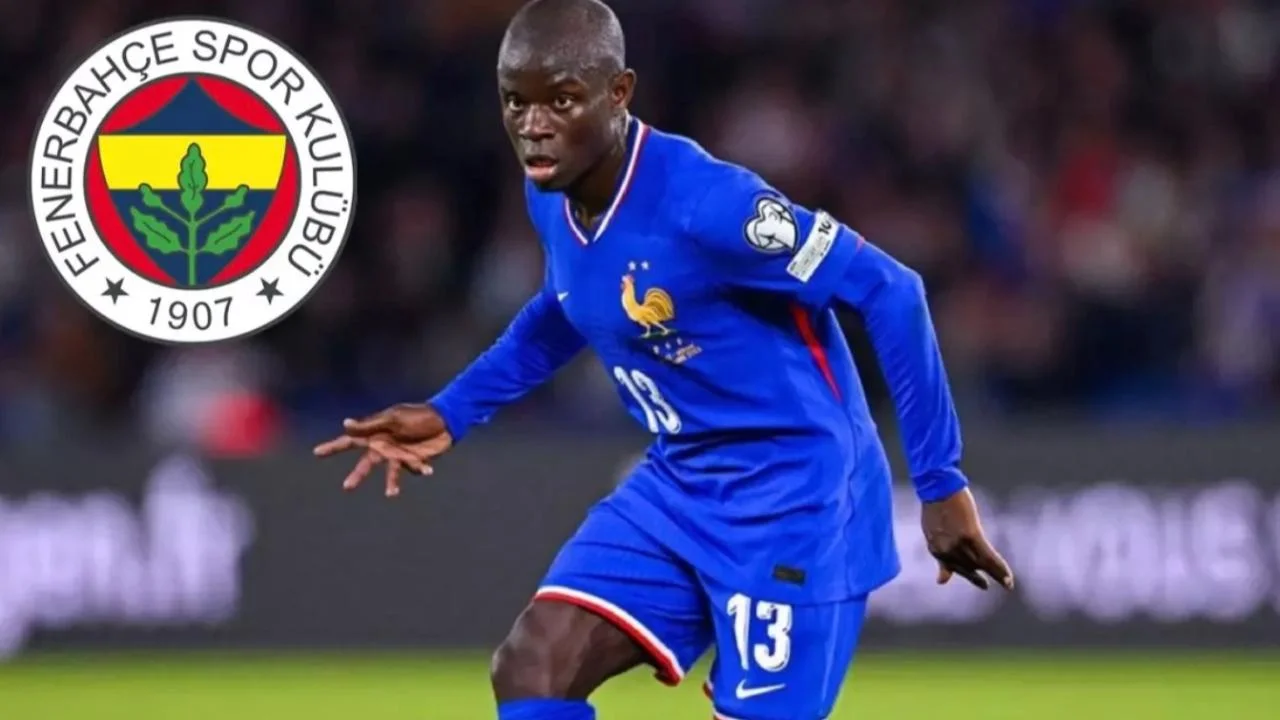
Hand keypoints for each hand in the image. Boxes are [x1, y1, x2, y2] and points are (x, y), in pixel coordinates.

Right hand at [312, 404, 453, 497]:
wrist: (445, 420)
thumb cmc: (418, 415)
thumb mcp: (394, 418)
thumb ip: (370, 425)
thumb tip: (345, 423)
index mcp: (376, 433)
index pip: (350, 440)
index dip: (333, 446)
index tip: (316, 452)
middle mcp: (384, 446)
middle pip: (366, 464)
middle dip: (357, 475)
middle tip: (346, 487)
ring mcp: (399, 455)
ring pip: (391, 473)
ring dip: (391, 483)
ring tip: (391, 494)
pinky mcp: (414, 461)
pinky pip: (413, 470)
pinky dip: (420, 470)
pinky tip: (429, 470)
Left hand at [921, 488, 1013, 590]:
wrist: (937, 485)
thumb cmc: (935, 502)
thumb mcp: (932, 529)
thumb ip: (939, 550)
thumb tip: (941, 580)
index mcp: (935, 548)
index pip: (952, 567)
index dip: (964, 575)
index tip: (981, 584)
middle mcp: (945, 551)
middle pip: (967, 568)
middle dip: (977, 578)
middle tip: (986, 586)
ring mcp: (958, 544)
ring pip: (980, 565)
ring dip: (996, 575)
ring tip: (1007, 583)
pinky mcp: (970, 535)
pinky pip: (988, 557)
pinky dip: (1000, 569)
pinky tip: (1009, 579)